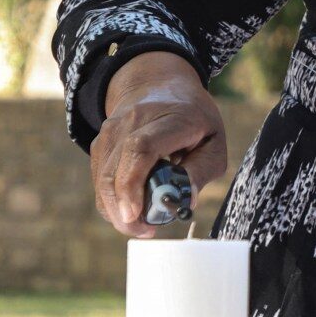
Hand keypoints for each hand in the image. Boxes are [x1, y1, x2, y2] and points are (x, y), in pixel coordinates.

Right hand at [90, 51, 227, 237]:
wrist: (160, 85)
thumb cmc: (194, 120)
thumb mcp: (214, 143)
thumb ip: (200, 171)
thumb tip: (184, 203)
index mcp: (171, 118)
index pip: (141, 148)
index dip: (133, 183)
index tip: (135, 214)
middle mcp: (134, 120)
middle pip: (115, 168)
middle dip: (123, 208)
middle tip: (142, 231)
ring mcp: (112, 130)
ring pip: (103, 177)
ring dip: (117, 209)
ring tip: (141, 225)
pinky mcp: (101, 143)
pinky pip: (101, 179)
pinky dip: (112, 200)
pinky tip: (131, 210)